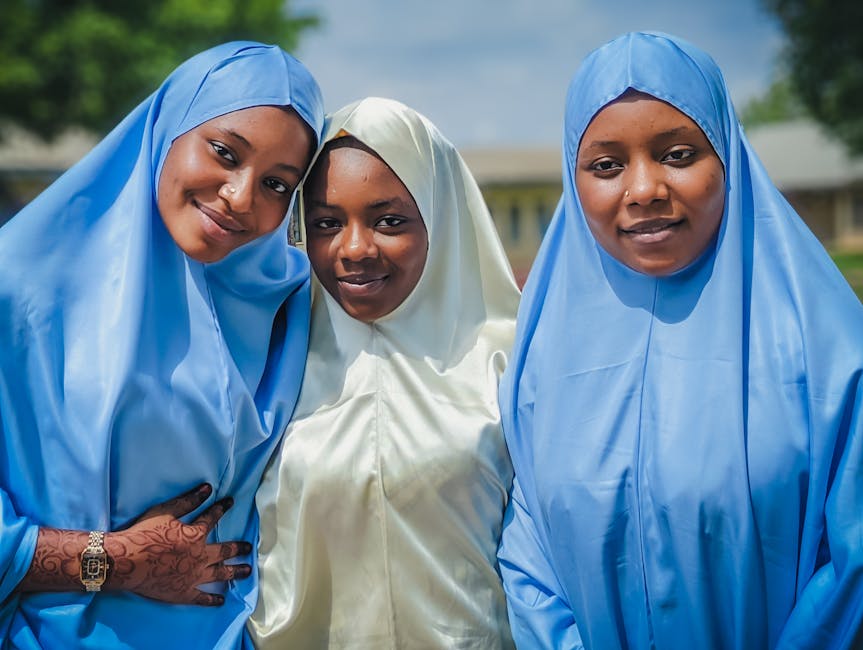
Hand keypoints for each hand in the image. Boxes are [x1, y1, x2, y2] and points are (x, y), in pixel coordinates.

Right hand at [104, 484, 251, 605]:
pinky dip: (212, 600)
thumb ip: (188, 501)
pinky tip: (221, 601)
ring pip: (219, 574)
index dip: (221, 508)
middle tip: (249, 547)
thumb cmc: (143, 534)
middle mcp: (199, 557)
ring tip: (247, 571)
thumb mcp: (165, 512)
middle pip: (224, 551)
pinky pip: (201, 597)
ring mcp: (193, 577)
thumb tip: (207, 488)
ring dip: (235, 572)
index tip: (230, 502)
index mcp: (195, 536)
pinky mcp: (183, 593)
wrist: (126, 562)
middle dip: (238, 548)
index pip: (212, 518)